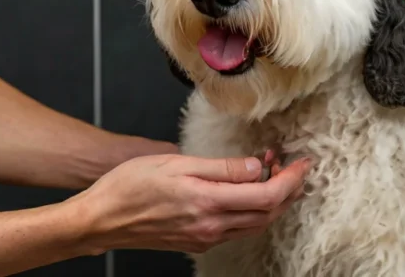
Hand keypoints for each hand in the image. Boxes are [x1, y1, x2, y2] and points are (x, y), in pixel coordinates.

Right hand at [77, 153, 312, 253]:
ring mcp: (205, 238)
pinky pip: (236, 229)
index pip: (268, 195)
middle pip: (268, 214)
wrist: (101, 219)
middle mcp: (211, 227)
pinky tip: (246, 192)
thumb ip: (222, 168)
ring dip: (272, 201)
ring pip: (255, 224)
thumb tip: (257, 166)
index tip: (303, 162)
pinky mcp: (196, 242)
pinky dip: (251, 210)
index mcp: (209, 203)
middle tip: (293, 165)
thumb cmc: (130, 185)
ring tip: (273, 173)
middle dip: (289, 190)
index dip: (292, 179)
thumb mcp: (177, 163)